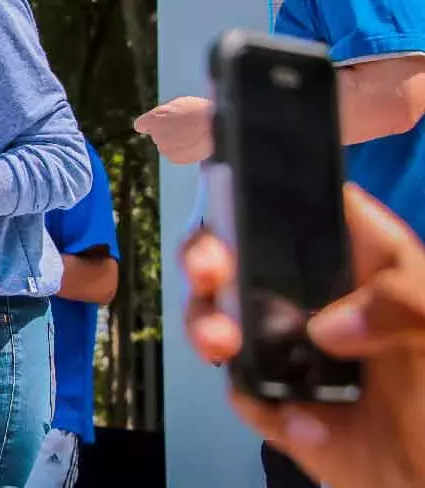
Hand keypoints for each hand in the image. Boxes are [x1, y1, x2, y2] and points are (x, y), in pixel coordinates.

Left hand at [134, 96, 213, 163]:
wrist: (216, 128)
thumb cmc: (200, 111)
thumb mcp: (179, 104)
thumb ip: (166, 114)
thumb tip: (164, 120)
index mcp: (154, 119)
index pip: (141, 124)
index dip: (149, 124)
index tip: (154, 125)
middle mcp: (156, 135)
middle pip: (157, 136)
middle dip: (167, 133)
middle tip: (185, 127)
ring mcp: (164, 149)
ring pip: (167, 146)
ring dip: (177, 143)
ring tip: (194, 135)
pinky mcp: (175, 159)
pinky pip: (177, 155)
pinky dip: (184, 151)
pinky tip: (195, 144)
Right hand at [183, 184, 424, 487]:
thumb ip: (404, 303)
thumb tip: (324, 327)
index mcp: (365, 264)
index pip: (310, 207)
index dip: (265, 188)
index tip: (231, 190)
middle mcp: (319, 298)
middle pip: (240, 252)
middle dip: (206, 253)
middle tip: (208, 272)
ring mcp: (292, 351)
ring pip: (221, 315)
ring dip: (205, 322)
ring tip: (219, 344)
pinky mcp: (277, 403)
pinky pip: (241, 388)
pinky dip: (253, 398)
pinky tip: (297, 421)